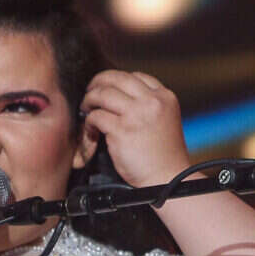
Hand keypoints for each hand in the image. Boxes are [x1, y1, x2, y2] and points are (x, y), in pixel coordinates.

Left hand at [81, 70, 190, 186]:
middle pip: (116, 78)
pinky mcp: (122, 131)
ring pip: (102, 94)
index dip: (117, 80)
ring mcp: (136, 115)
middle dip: (98, 83)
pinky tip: (91, 131)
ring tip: (86, 109)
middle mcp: (152, 102)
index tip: (107, 88)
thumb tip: (119, 96)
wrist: (167, 179)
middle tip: (89, 92)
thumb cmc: (163, 156)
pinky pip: (96, 117)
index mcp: (164, 97)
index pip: (136, 76)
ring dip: (89, 100)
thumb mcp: (164, 120)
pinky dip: (89, 123)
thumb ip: (148, 105)